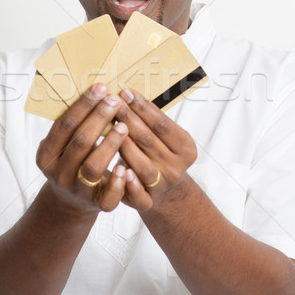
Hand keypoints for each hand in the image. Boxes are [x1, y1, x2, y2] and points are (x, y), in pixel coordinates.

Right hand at [35, 83, 128, 213]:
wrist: (69, 203)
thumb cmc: (72, 162)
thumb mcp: (63, 145)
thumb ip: (74, 124)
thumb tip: (96, 90)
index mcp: (47, 155)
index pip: (64, 126)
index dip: (83, 106)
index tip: (101, 88)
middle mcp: (59, 173)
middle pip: (79, 143)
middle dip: (98, 119)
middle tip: (115, 100)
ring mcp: (77, 190)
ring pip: (93, 168)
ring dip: (109, 145)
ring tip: (124, 125)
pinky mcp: (96, 206)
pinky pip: (107, 198)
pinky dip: (117, 183)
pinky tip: (126, 167)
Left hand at [115, 88, 197, 209]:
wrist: (164, 191)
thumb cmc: (159, 153)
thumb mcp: (166, 137)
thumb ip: (152, 120)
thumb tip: (128, 94)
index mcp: (186, 148)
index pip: (161, 124)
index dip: (142, 108)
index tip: (125, 92)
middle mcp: (176, 168)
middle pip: (148, 140)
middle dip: (127, 119)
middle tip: (110, 102)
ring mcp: (162, 186)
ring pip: (141, 164)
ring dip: (123, 145)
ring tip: (108, 127)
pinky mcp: (148, 202)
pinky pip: (139, 196)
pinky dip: (130, 184)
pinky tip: (119, 169)